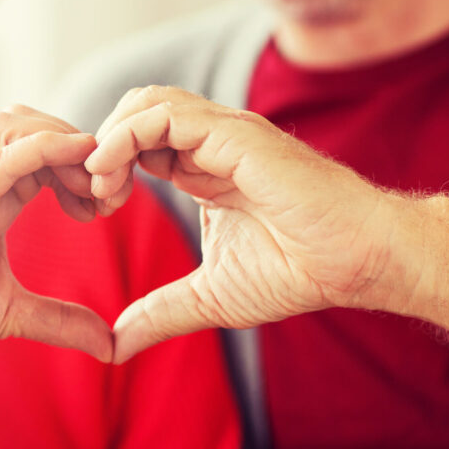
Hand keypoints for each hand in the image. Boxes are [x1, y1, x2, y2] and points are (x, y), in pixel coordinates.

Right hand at [0, 106, 111, 377]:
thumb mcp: (13, 312)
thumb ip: (61, 320)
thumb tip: (110, 344)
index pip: (42, 148)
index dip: (82, 163)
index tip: (109, 201)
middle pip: (30, 123)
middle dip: (78, 145)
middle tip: (108, 191)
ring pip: (10, 125)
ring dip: (62, 140)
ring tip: (90, 182)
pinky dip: (36, 148)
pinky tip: (71, 154)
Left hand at [85, 86, 410, 362]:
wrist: (357, 262)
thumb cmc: (298, 271)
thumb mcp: (210, 297)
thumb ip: (160, 313)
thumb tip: (115, 346)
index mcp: (201, 168)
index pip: (137, 142)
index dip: (107, 167)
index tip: (93, 209)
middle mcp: (209, 143)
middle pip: (135, 111)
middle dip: (101, 146)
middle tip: (92, 195)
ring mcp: (223, 134)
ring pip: (146, 102)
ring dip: (109, 137)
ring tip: (99, 184)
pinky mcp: (236, 135)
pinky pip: (165, 115)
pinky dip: (126, 136)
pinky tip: (112, 174)